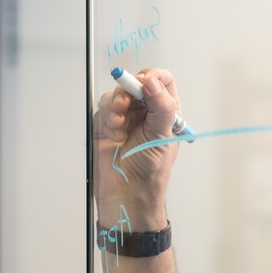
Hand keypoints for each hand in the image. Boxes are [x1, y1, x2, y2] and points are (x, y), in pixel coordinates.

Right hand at [94, 68, 180, 229]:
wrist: (126, 194)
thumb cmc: (150, 173)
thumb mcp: (163, 137)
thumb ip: (161, 107)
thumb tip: (153, 82)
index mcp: (167, 113)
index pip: (163, 81)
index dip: (153, 77)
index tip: (144, 83)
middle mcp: (147, 113)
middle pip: (137, 83)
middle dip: (130, 91)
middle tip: (127, 103)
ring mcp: (126, 118)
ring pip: (118, 94)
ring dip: (117, 106)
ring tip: (120, 125)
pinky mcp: (107, 124)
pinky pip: (104, 107)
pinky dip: (107, 117)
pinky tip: (113, 132)